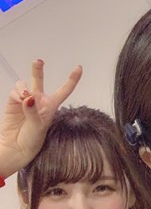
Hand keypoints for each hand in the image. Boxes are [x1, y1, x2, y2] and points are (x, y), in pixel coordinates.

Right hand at [0, 59, 81, 178]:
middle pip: (39, 80)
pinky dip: (16, 93)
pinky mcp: (13, 103)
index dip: (72, 79)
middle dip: (37, 70)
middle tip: (38, 61)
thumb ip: (33, 111)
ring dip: (23, 87)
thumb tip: (28, 97)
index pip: (64, 90)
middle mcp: (39, 101)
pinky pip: (15, 91)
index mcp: (51, 106)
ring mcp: (25, 101)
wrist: (15, 148)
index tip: (79, 67)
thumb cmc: (32, 140)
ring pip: (25, 84)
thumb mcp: (38, 127)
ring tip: (24, 97)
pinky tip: (19, 100)